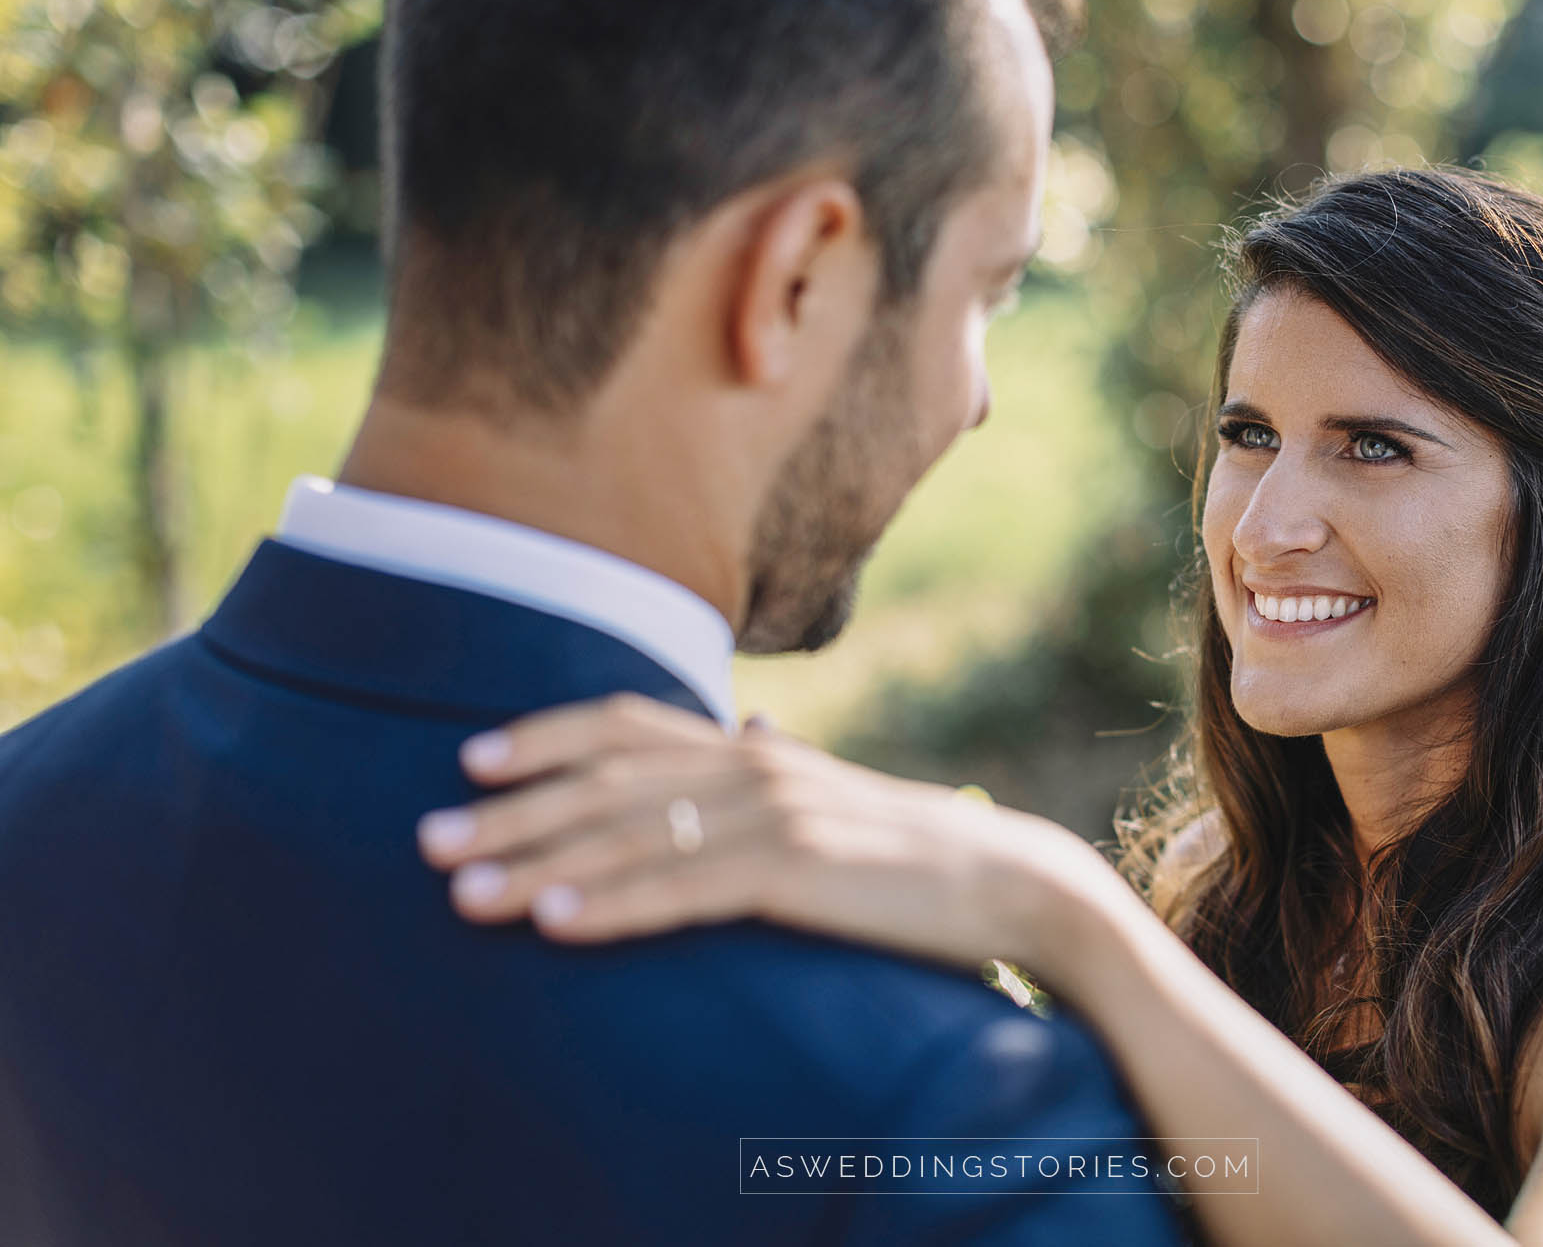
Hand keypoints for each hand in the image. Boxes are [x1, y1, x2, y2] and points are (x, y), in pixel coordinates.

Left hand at [415, 694, 1114, 982]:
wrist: (1006, 882)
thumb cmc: (912, 850)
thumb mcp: (836, 793)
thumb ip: (778, 764)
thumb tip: (750, 726)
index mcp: (755, 748)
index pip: (629, 725)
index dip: (545, 738)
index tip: (472, 761)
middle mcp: (754, 765)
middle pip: (608, 780)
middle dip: (513, 813)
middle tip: (428, 841)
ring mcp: (775, 813)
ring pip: (632, 835)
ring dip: (539, 866)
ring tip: (464, 895)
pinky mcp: (798, 870)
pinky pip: (687, 889)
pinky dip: (615, 905)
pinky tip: (557, 925)